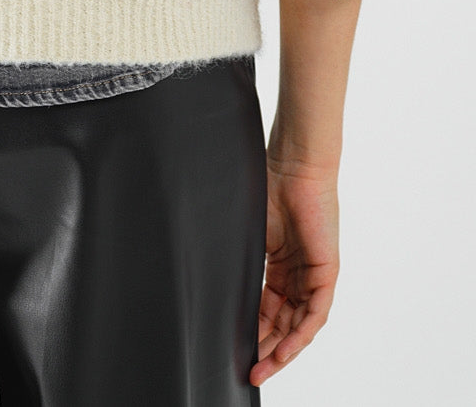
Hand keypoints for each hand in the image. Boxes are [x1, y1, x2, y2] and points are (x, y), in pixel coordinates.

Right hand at [249, 157, 340, 387]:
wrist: (293, 166)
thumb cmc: (268, 189)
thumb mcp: (249, 236)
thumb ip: (241, 264)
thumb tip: (212, 287)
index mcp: (280, 266)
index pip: (268, 310)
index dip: (254, 333)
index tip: (237, 353)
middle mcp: (299, 275)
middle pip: (283, 323)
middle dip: (266, 350)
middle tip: (248, 372)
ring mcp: (314, 275)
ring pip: (300, 325)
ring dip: (282, 350)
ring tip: (262, 369)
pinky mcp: (327, 272)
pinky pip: (315, 313)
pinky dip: (300, 334)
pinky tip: (284, 350)